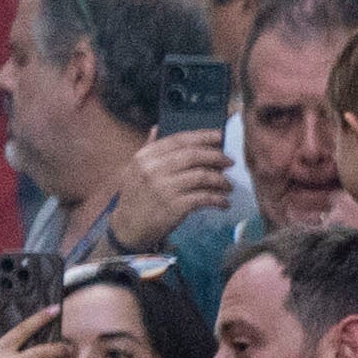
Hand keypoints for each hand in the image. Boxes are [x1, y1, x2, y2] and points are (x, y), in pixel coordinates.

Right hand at [115, 125, 235, 242]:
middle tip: (229, 161)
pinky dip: (218, 199)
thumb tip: (157, 128)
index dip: (202, 136)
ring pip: (202, 176)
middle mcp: (153, 170)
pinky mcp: (175, 207)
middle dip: (216, 156)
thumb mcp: (133, 170)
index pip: (178, 140)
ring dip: (220, 180)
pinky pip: (204, 198)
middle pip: (193, 156)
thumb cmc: (135, 198)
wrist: (128, 229)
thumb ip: (147, 149)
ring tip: (228, 185)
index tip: (220, 136)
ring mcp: (164, 188)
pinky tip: (224, 202)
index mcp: (145, 157)